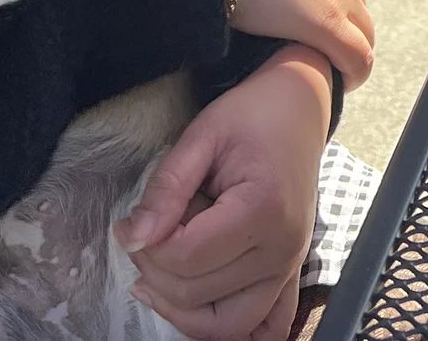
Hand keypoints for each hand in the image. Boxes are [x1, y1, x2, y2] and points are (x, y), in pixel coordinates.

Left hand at [119, 45, 331, 340]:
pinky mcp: (289, 274)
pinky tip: (191, 303)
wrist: (299, 108)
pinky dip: (222, 327)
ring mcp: (290, 267)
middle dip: (154, 269)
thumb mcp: (202, 135)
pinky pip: (260, 327)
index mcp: (263, 208)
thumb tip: (134, 238)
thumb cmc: (252, 114)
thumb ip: (167, 187)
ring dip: (179, 308)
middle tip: (142, 234)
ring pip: (224, 325)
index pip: (187, 257)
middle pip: (197, 293)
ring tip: (156, 273)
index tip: (128, 223)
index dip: (146, 245)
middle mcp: (283, 248)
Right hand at [222, 0, 372, 84]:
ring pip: (363, 28)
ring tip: (327, 65)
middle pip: (356, 0)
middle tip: (314, 43)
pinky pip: (358, 56)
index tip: (307, 15)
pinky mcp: (329, 23)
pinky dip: (354, 71)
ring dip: (348, 45)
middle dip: (342, 21)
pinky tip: (341, 82)